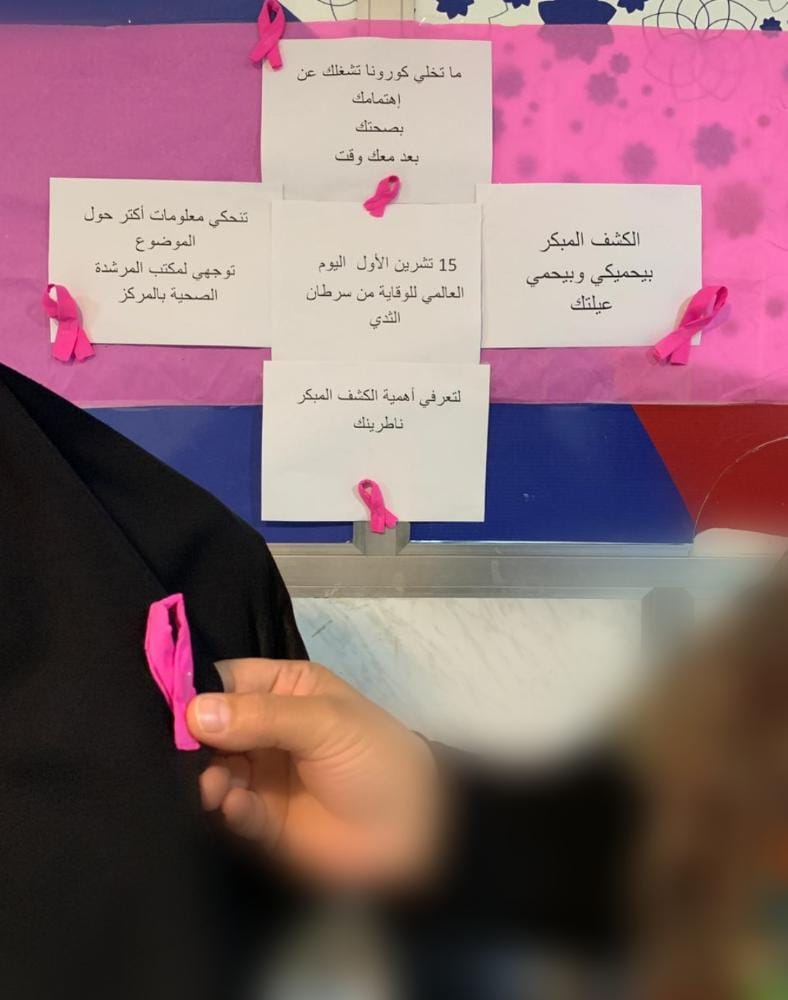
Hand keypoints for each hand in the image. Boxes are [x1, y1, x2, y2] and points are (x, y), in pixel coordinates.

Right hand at [187, 658, 442, 889]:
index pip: (226, 680)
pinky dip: (228, 809)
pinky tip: (239, 809)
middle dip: (192, 741)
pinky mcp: (263, 821)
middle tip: (182, 755)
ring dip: (207, 778)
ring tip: (215, 786)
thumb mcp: (325, 722)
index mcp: (284, 689)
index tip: (164, 707)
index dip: (195, 690)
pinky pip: (231, 811)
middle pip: (210, 727)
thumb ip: (261, 717)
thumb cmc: (375, 757)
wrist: (416, 831)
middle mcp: (266, 729)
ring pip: (215, 770)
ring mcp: (263, 774)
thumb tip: (194, 711)